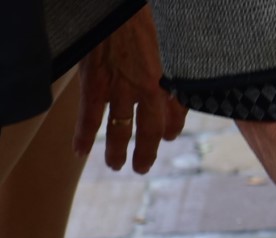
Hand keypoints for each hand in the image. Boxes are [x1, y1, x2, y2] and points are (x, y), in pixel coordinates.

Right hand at [73, 6, 185, 172]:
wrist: (118, 6)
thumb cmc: (143, 20)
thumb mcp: (167, 46)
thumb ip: (172, 69)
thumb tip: (179, 89)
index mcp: (167, 80)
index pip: (174, 114)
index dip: (173, 128)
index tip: (169, 137)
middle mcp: (146, 89)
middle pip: (149, 130)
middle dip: (146, 153)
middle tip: (141, 167)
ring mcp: (120, 88)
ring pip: (119, 129)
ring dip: (117, 151)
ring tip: (115, 165)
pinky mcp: (95, 82)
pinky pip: (89, 117)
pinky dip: (84, 136)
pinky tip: (80, 152)